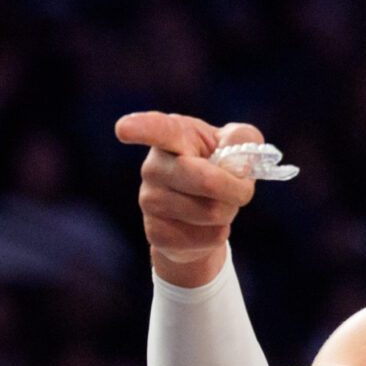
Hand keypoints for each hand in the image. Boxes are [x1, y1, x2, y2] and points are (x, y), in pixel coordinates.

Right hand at [113, 111, 263, 286]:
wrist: (201, 215)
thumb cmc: (218, 167)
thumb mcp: (235, 144)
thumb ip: (242, 139)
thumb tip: (238, 166)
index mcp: (173, 135)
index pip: (156, 129)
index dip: (140, 128)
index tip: (124, 129)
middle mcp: (154, 167)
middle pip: (207, 181)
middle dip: (237, 189)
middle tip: (241, 189)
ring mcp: (151, 201)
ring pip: (212, 213)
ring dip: (228, 211)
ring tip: (215, 203)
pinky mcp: (156, 234)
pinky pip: (209, 237)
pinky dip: (220, 233)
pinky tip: (204, 225)